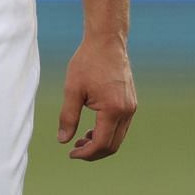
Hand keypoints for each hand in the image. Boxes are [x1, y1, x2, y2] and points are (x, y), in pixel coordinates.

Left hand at [57, 34, 136, 160]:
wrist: (107, 41)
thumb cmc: (88, 62)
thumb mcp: (73, 90)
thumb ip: (68, 117)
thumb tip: (63, 141)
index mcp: (112, 109)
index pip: (101, 144)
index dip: (85, 154)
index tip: (70, 153)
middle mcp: (126, 110)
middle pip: (113, 145)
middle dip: (93, 152)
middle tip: (75, 149)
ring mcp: (131, 106)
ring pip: (118, 137)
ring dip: (101, 143)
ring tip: (81, 139)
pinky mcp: (131, 102)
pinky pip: (121, 126)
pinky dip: (108, 133)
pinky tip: (93, 128)